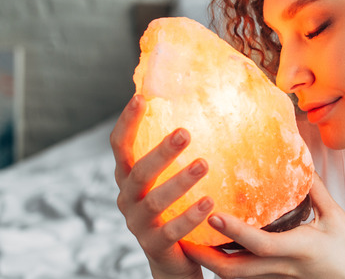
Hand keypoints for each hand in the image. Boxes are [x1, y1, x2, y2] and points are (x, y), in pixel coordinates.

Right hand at [111, 95, 213, 278]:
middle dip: (161, 152)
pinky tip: (210, 201)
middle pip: (139, 172)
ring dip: (179, 181)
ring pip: (155, 201)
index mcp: (129, 179)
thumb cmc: (174, 211)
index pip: (120, 146)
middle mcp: (128, 199)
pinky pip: (172, 230)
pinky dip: (190, 216)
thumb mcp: (168, 182)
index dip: (127, 123)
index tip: (140, 97)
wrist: (173, 261)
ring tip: (204, 164)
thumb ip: (173, 156)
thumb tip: (195, 111)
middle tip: (185, 132)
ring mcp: (138, 225)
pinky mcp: (154, 246)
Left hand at [182, 174, 344, 278]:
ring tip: (188, 241)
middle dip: (205, 256)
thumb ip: (316, 191)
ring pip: (235, 277)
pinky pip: (244, 276)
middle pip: (235, 271)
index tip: (212, 214)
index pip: (261, 244)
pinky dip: (226, 264)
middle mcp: (283, 268)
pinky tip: (214, 250)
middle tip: (181, 235)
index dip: (235, 230)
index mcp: (300, 249)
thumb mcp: (337, 218)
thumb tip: (300, 162)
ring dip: (209, 262)